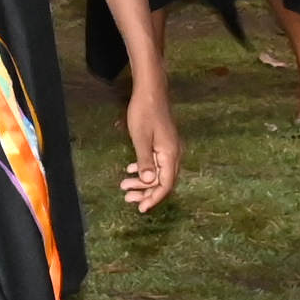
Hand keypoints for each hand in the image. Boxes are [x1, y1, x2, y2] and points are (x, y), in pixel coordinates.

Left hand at [119, 62, 181, 210]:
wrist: (150, 90)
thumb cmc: (144, 112)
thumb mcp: (140, 138)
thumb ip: (145, 161)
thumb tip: (148, 182)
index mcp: (170, 154)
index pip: (165, 184)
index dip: (154, 198)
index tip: (140, 208)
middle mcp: (174, 153)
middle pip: (163, 181)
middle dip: (146, 193)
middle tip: (127, 197)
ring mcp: (170, 148)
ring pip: (159, 172)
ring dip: (143, 182)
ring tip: (125, 186)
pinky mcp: (164, 143)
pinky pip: (157, 163)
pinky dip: (145, 169)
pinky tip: (132, 170)